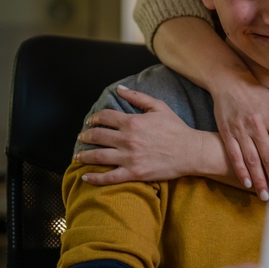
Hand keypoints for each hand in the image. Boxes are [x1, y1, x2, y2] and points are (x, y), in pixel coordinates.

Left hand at [77, 86, 200, 184]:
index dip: (94, 119)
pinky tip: (86, 177)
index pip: (104, 118)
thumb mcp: (158, 107)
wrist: (191, 151)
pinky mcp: (134, 173)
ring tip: (78, 156)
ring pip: (98, 156)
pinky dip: (95, 178)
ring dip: (84, 156)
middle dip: (85, 137)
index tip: (90, 122)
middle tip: (81, 138)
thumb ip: (137, 97)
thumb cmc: (176, 129)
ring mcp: (129, 158)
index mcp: (132, 122)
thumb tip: (120, 89)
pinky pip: (109, 177)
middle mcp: (128, 139)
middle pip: (97, 136)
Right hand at [210, 73, 268, 199]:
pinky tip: (246, 182)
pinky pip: (235, 155)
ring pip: (251, 158)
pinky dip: (240, 170)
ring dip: (258, 178)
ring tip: (264, 195)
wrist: (230, 82)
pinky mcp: (227, 132)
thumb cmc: (258, 96)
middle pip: (268, 155)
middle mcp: (257, 124)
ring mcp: (241, 129)